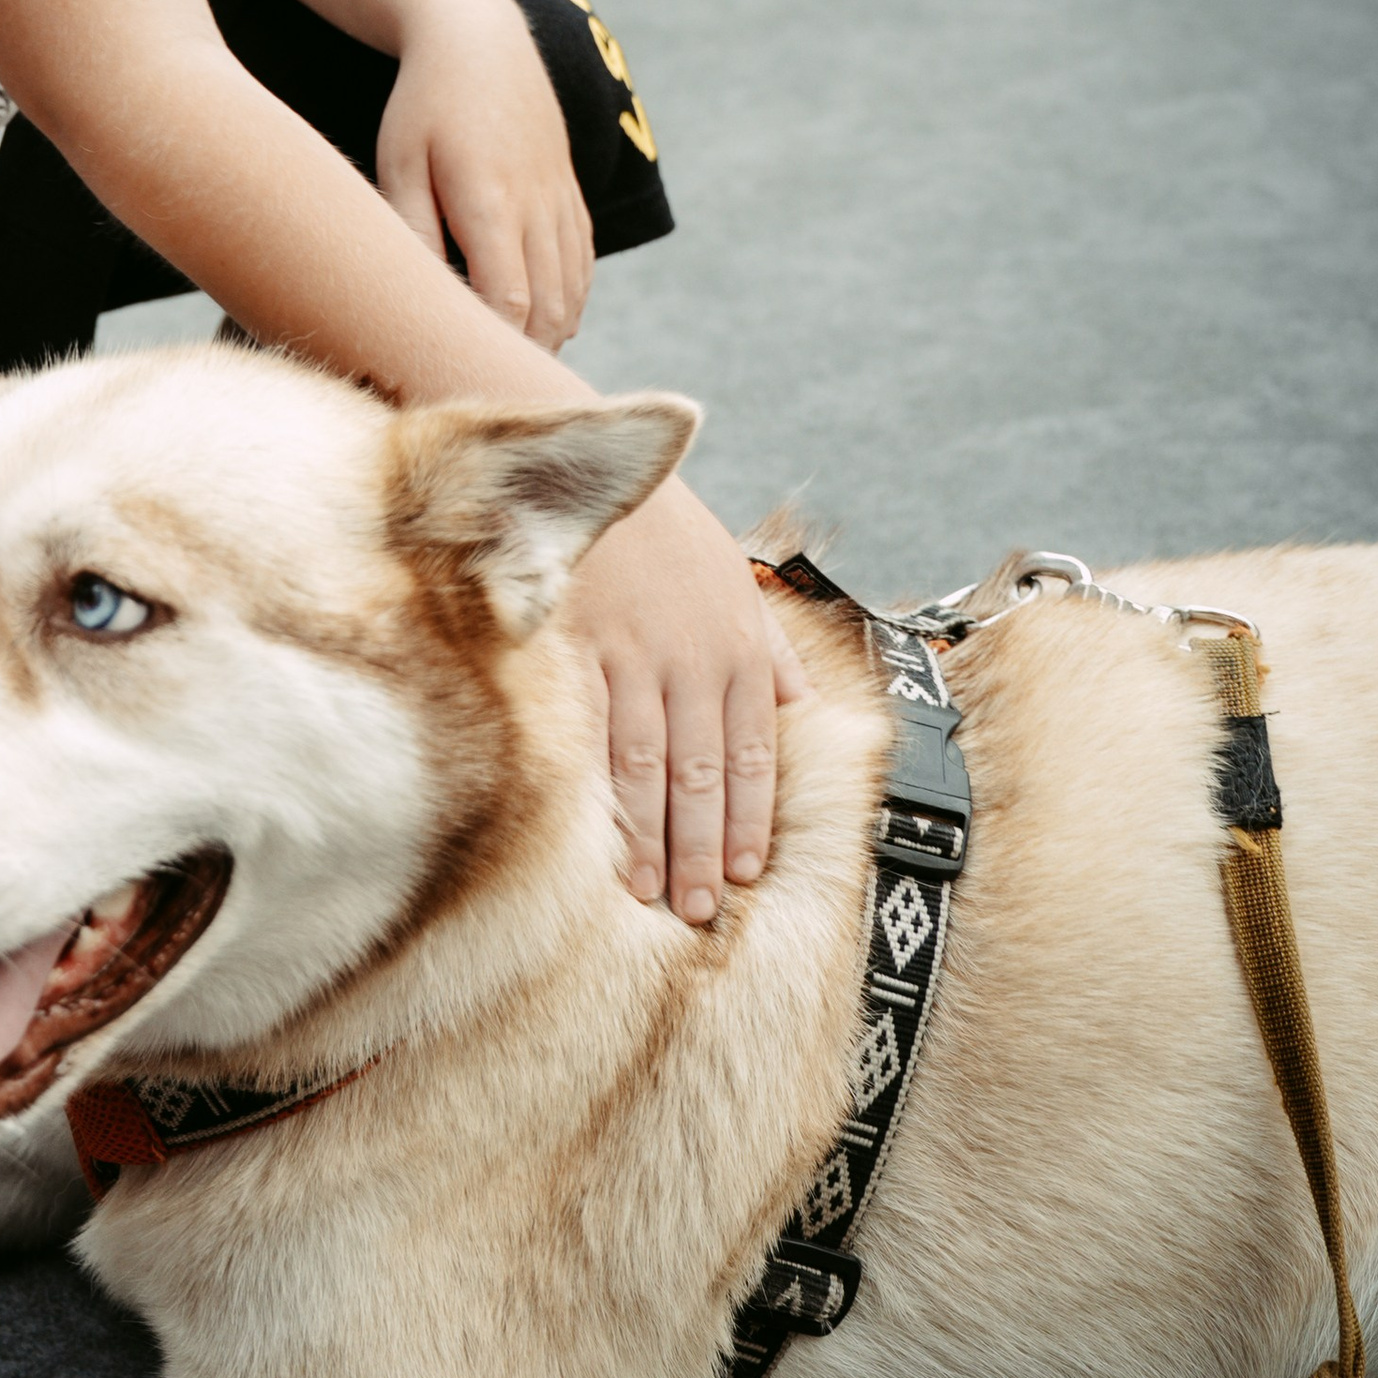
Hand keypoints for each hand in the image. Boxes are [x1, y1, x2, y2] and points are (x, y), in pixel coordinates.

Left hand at [376, 0, 593, 353]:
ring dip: (548, 338)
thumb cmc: (425, 106)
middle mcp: (538, 206)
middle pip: (549, 310)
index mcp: (491, 200)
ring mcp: (562, 201)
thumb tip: (417, 299)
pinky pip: (581, 266)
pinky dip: (566, 304)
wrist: (483, 40)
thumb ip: (410, 229)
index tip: (463, 380)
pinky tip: (541, 326)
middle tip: (489, 395)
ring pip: (571, 292)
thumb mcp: (401, 162)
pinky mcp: (572, 195)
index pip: (508, 301)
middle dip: (523, 359)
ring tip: (510, 372)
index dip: (494, 349)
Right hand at [560, 478, 805, 923]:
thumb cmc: (667, 532)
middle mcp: (692, 659)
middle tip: (699, 912)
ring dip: (648, 836)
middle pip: (701, 775)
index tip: (746, 875)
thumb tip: (801, 704)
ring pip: (645, 765)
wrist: (595, 465)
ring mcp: (632, 655)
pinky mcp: (577, 647)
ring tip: (648, 894)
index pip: (751, 755)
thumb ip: (770, 646)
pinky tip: (590, 833)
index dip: (751, 820)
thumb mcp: (736, 577)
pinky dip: (591, 787)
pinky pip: (586, 732)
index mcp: (739, 648)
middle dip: (702, 849)